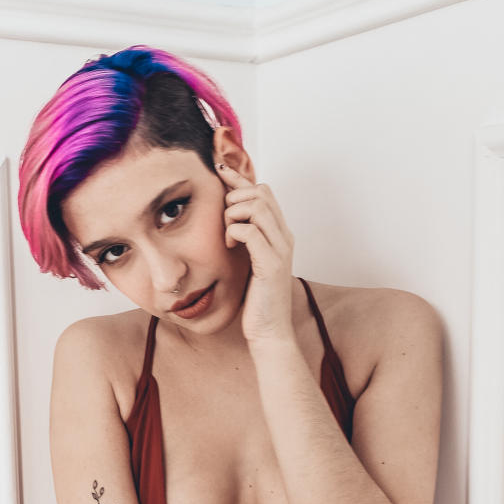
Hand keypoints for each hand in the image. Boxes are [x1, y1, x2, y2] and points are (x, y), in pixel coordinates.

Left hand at [218, 162, 296, 343]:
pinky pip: (250, 232)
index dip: (239, 178)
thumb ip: (245, 238)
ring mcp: (280, 249)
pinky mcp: (271, 265)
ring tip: (227, 235)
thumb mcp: (249, 261)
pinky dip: (234, 232)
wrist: (269, 331)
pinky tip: (230, 247)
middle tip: (224, 221)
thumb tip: (227, 217)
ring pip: (256, 207)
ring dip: (233, 215)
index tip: (218, 171)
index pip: (263, 191)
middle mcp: (284, 237)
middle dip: (234, 199)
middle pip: (261, 192)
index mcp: (280, 233)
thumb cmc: (257, 299)